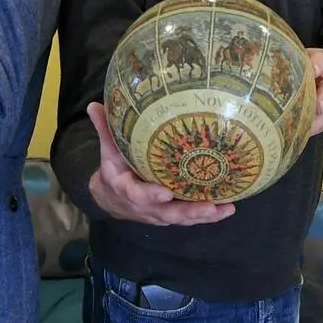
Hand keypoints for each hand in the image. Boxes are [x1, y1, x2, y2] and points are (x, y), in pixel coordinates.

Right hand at [86, 102, 235, 225]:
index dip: (150, 195)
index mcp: (125, 188)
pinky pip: (190, 218)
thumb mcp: (107, 150)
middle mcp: (144, 205)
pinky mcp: (171, 215)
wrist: (112, 198)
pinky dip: (209, 216)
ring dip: (204, 215)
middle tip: (208, 207)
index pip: (137, 194)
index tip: (165, 192)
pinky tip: (228, 209)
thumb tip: (94, 104)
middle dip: (188, 211)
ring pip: (182, 218)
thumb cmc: (114, 169)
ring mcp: (159, 213)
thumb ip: (104, 129)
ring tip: (225, 209)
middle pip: (166, 213)